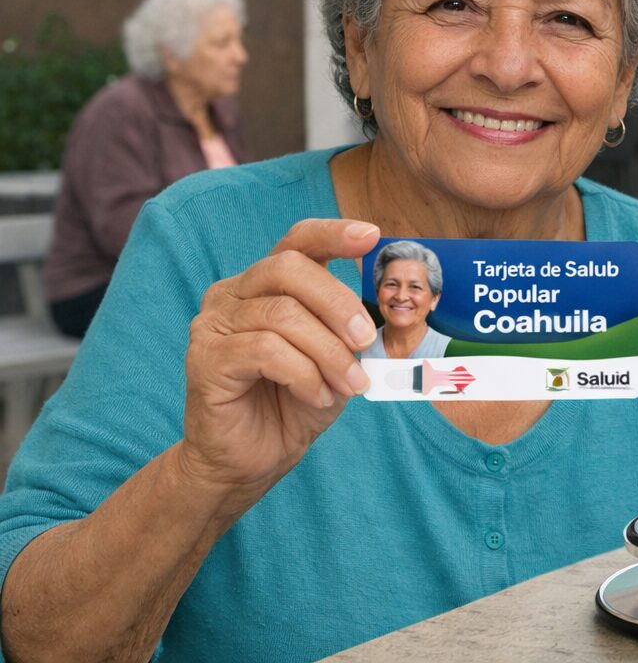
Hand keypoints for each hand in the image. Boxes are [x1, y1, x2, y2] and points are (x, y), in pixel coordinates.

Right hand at [179, 219, 381, 498]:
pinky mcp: (205, 358)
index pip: (296, 241)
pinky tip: (317, 395)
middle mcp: (233, 294)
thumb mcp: (334, 358)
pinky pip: (266, 351)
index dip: (333, 233)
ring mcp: (213, 324)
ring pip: (283, 315)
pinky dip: (304, 373)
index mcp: (265, 284)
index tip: (372, 236)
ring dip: (328, 352)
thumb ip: (347, 328)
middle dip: (338, 302)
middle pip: (288, 268)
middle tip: (366, 341)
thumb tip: (376, 312)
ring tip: (348, 385)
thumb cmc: (295, 402)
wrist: (253, 460)